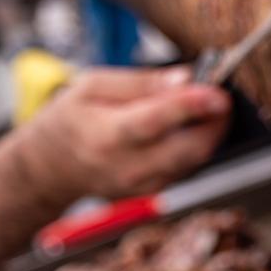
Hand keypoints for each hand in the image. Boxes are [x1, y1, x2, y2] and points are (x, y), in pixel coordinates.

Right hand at [12, 66, 230, 205]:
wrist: (49, 168)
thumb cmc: (71, 120)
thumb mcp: (92, 86)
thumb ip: (140, 81)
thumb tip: (184, 78)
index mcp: (105, 136)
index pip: (155, 122)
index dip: (190, 106)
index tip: (216, 92)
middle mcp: (126, 167)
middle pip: (188, 149)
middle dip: (214, 122)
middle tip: (221, 96)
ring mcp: (142, 186)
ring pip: (195, 160)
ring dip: (210, 132)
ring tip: (205, 107)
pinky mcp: (154, 191)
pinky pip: (188, 167)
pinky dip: (197, 144)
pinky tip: (190, 126)